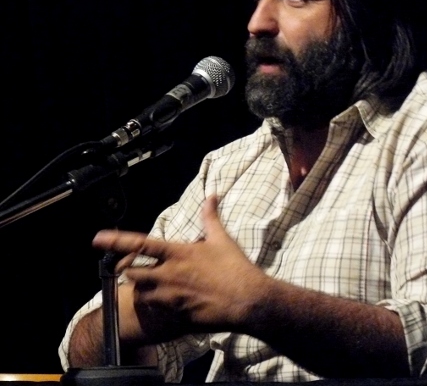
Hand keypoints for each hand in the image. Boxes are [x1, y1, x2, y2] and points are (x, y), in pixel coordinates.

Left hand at [92, 194, 268, 341]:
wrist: (247, 300)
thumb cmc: (235, 268)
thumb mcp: (222, 239)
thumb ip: (210, 217)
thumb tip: (211, 196)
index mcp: (178, 253)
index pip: (140, 244)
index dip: (116, 241)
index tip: (98, 239)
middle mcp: (169, 274)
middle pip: (132, 273)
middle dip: (130, 271)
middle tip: (133, 269)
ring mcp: (171, 295)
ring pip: (140, 293)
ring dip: (142, 289)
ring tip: (152, 286)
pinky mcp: (176, 313)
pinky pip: (155, 310)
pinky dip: (155, 305)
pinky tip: (165, 302)